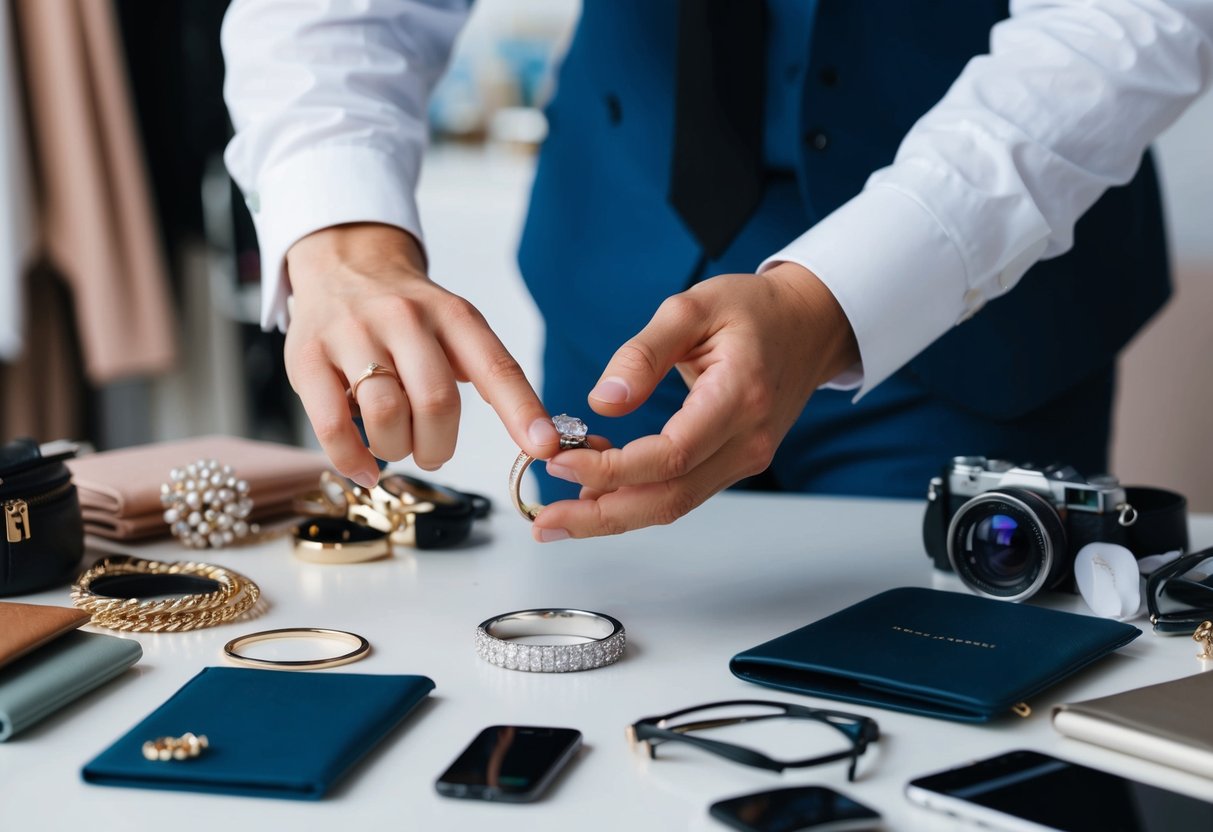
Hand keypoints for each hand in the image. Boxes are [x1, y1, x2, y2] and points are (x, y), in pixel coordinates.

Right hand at [284, 223, 559, 485]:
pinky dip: (351, 459)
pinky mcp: (307, 356)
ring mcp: (352, 334)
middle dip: (440, 445)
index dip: (522, 410)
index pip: (496, 365)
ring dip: (398, 449)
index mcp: (453, 316)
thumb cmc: (407, 315)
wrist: (342, 263)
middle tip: (433, 451)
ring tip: (396, 446)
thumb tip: (537, 438)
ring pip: (386, 413)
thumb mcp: (457, 328)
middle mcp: (404, 318)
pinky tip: (365, 468)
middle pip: (436, 401)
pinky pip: (331, 425)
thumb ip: (491, 375)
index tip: (544, 446)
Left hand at [531, 262, 857, 540]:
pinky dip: (635, 499)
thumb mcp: (692, 307)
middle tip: (545, 520)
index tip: (560, 462)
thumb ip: (643, 353)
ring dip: (613, 516)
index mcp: (740, 396)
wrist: (808, 326)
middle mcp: (748, 440)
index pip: (671, 455)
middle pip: (669, 498)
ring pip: (673, 505)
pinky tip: (595, 494)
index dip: (612, 469)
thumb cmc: (752, 310)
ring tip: (557, 515)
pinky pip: (681, 492)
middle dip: (602, 516)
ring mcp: (745, 458)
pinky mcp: (734, 463)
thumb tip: (603, 400)